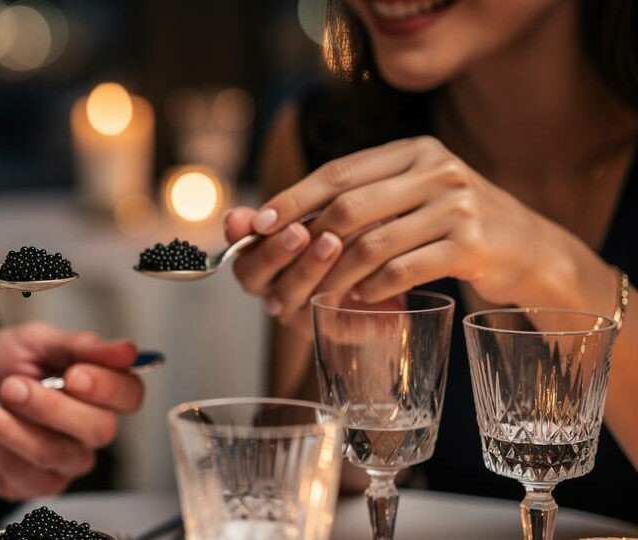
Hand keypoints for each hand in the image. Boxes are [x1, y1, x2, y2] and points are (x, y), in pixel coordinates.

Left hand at [0, 323, 143, 500]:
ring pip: (55, 452)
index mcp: (97, 388)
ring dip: (8, 425)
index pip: (129, 394)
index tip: (75, 373)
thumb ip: (79, 346)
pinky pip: (22, 471)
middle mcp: (88, 427)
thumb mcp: (34, 341)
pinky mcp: (35, 484)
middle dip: (51, 407)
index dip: (108, 387)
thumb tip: (128, 351)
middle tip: (10, 385)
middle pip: (99, 429)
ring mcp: (65, 459)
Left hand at [225, 135, 610, 324]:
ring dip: (336, 274)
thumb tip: (279, 219)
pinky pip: (403, 268)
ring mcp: (457, 204)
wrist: (533, 252)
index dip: (294, 198)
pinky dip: (373, 287)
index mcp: (414, 151)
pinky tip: (360, 298)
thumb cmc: (456, 228)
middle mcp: (436, 169)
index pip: (338, 171)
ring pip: (371, 241)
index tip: (260, 223)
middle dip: (307, 244)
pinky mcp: (472, 244)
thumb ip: (362, 202)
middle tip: (284, 273)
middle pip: (348, 205)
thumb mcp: (414, 199)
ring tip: (318, 294)